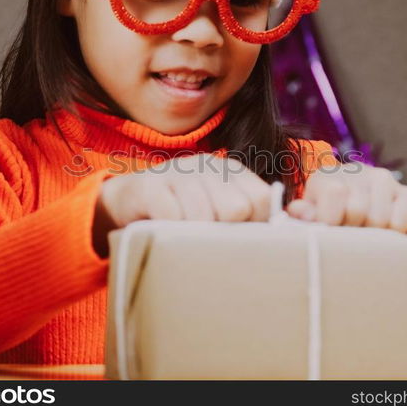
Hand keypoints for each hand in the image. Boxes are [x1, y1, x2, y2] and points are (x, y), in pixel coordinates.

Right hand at [93, 154, 271, 255]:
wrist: (127, 202)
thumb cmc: (182, 212)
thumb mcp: (217, 210)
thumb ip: (248, 218)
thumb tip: (280, 240)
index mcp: (230, 170)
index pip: (262, 199)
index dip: (255, 225)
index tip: (237, 238)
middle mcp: (206, 165)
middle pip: (236, 209)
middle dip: (224, 233)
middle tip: (205, 239)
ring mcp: (177, 172)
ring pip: (204, 217)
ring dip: (193, 237)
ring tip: (183, 237)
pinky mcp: (149, 187)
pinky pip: (172, 219)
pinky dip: (170, 235)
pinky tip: (163, 232)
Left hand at [287, 163, 406, 232]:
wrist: (351, 202)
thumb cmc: (325, 213)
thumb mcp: (308, 214)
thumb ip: (301, 214)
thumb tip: (299, 211)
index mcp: (327, 176)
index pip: (335, 193)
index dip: (331, 220)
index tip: (329, 228)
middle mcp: (357, 171)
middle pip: (358, 210)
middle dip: (351, 229)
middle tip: (347, 232)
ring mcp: (383, 179)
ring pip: (381, 219)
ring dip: (372, 234)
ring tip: (362, 231)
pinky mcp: (406, 193)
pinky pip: (403, 219)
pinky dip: (394, 232)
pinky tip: (382, 229)